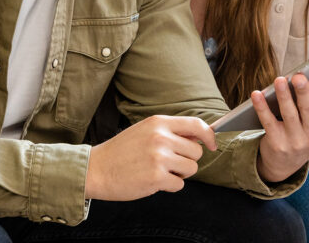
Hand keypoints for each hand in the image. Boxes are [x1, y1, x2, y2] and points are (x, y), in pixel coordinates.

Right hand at [85, 115, 216, 199]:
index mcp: (158, 123)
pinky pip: (179, 184)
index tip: (212, 144)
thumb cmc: (121, 151)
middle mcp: (160, 137)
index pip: (196, 124)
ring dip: (179, 174)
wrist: (96, 169)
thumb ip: (170, 131)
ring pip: (191, 169)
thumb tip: (200, 135)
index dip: (209, 136)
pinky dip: (169, 186)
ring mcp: (159, 158)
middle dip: (187, 160)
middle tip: (168, 163)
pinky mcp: (156, 178)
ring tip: (159, 171)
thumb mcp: (145, 131)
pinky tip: (153, 180)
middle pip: (196, 151)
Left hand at [253, 66, 308, 182]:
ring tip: (279, 80)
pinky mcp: (276, 142)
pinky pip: (268, 122)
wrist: (288, 163)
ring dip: (283, 96)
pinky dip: (261, 108)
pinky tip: (257, 94)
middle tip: (299, 76)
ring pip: (288, 114)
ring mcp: (295, 139)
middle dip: (304, 92)